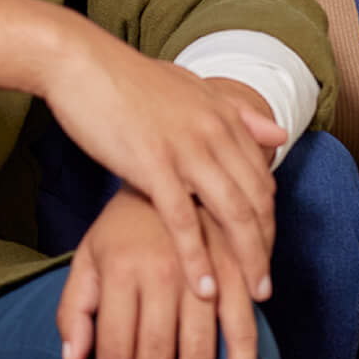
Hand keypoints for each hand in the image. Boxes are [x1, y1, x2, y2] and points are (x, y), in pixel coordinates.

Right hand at [40, 29, 278, 301]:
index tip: (264, 252)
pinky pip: (184, 220)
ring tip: (249, 296)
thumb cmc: (125, 78)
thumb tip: (280, 134)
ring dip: (246, 260)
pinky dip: (198, 257)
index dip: (269, 221)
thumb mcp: (189, 87)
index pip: (263, 179)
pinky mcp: (153, 164)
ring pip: (233, 214)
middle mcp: (215, 133)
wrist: (79, 63)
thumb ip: (235, 112)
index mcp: (223, 116)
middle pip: (257, 202)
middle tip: (263, 286)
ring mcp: (186, 149)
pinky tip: (204, 286)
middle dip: (266, 248)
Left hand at [58, 189, 260, 358]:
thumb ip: (76, 308)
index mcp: (120, 269)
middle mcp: (161, 274)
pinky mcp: (236, 272)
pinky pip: (242, 327)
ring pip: (198, 348)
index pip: (115, 345)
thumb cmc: (125, 225)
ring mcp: (203, 273)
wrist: (178, 168)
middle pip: (154, 354)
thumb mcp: (89, 256)